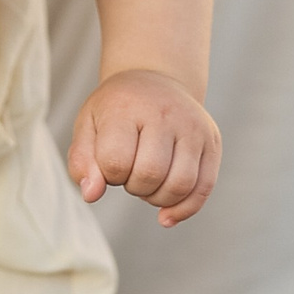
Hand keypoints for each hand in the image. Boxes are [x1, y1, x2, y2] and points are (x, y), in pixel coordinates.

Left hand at [68, 69, 220, 227]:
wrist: (155, 79)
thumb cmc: (118, 109)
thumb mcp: (88, 125)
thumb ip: (82, 161)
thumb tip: (92, 195)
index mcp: (128, 108)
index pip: (116, 162)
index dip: (108, 175)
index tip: (109, 164)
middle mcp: (165, 114)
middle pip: (150, 175)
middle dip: (134, 187)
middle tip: (129, 173)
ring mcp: (193, 127)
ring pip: (180, 185)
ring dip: (158, 199)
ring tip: (148, 183)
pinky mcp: (212, 141)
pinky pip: (204, 188)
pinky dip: (184, 209)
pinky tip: (166, 214)